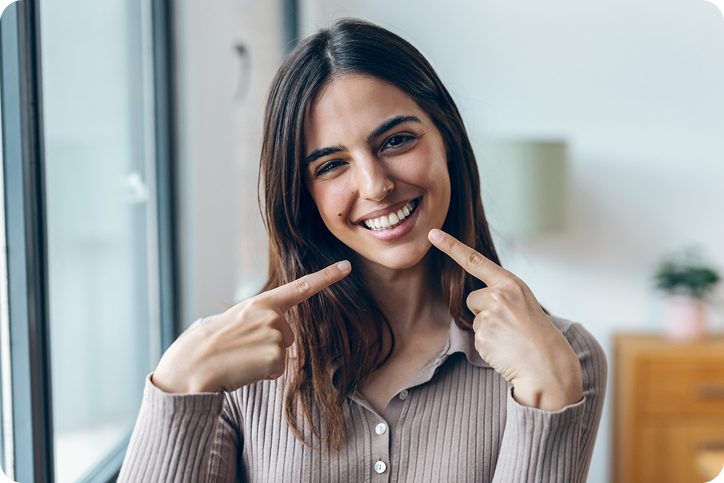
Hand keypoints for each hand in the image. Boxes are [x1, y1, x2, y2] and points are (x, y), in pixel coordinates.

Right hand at [152, 261, 351, 393]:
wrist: (193, 363)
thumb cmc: (213, 344)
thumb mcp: (239, 320)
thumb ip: (263, 319)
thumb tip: (283, 334)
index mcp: (262, 302)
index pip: (301, 287)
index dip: (326, 277)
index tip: (347, 266)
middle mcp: (272, 315)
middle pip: (289, 336)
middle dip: (270, 346)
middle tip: (242, 348)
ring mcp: (274, 335)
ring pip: (283, 354)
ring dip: (265, 361)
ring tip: (241, 357)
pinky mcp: (275, 357)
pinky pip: (278, 370)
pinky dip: (263, 374)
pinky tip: (244, 368)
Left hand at [428, 229, 582, 410]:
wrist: (548, 365)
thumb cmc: (537, 335)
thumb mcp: (524, 302)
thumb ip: (502, 293)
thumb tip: (476, 299)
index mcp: (511, 283)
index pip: (474, 260)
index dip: (451, 246)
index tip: (433, 234)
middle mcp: (498, 295)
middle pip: (472, 299)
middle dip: (484, 312)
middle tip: (510, 326)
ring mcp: (489, 316)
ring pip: (475, 320)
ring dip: (488, 330)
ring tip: (511, 339)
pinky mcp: (482, 336)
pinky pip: (476, 338)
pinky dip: (488, 346)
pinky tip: (505, 350)